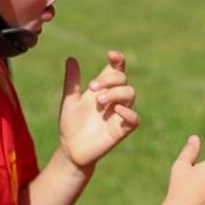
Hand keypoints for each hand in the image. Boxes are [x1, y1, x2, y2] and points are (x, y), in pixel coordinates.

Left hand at [58, 52, 138, 169]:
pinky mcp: (122, 129)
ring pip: (130, 93)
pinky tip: (116, 110)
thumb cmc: (71, 124)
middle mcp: (114, 98)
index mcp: (103, 89)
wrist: (71, 149)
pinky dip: (128, 112)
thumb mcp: (69, 101)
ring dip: (116, 92)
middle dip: (110, 79)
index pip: (117, 69)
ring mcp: (120, 113)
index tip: (110, 55)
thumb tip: (71, 59)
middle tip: (92, 87)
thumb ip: (72, 82)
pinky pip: (134, 118)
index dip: (118, 60)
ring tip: (99, 100)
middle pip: (123, 79)